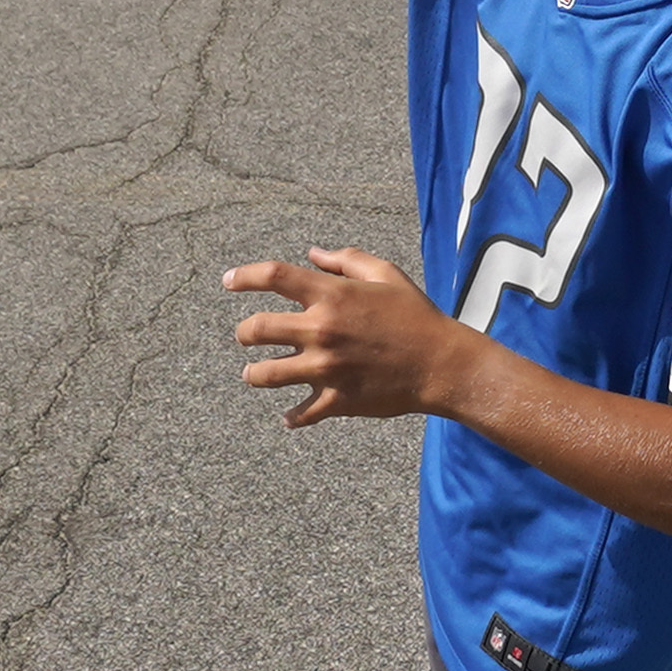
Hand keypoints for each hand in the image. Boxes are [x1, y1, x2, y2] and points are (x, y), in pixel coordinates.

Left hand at [225, 248, 465, 428]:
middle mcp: (322, 331)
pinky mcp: (337, 400)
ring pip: (265, 375)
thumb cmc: (416, 315)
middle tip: (246, 335)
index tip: (228, 280)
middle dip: (243, 332)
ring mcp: (326, 368)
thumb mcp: (386, 275)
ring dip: (254, 374)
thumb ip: (346, 259)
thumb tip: (312, 254)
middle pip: (256, 329)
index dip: (245, 275)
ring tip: (254, 373)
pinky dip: (291, 416)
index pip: (274, 277)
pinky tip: (289, 415)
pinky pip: (300, 414)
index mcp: (333, 296)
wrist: (443, 365)